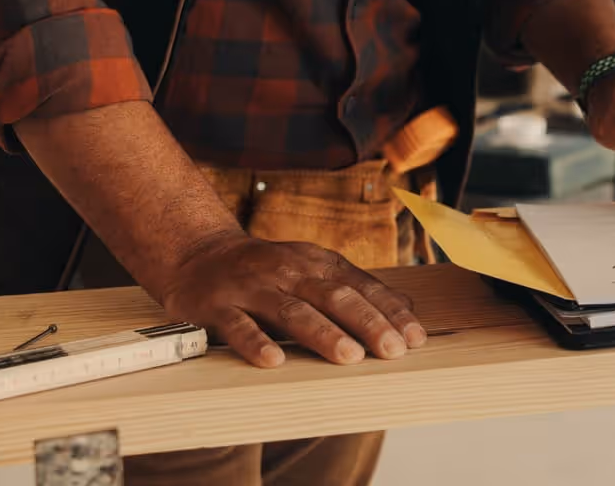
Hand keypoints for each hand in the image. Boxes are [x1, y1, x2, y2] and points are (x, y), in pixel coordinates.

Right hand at [153, 232, 427, 368]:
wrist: (199, 254)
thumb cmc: (268, 270)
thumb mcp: (314, 270)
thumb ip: (356, 289)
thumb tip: (407, 308)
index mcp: (317, 263)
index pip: (361, 287)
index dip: (389, 312)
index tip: (415, 338)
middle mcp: (290, 271)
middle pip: (335, 297)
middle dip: (368, 323)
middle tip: (394, 350)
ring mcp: (254, 287)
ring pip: (293, 311)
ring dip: (324, 333)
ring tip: (350, 356)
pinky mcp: (219, 306)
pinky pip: (238, 326)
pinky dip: (256, 342)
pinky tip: (274, 360)